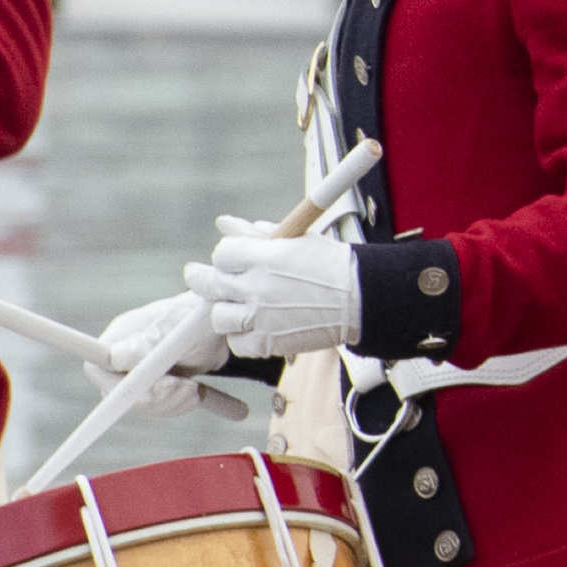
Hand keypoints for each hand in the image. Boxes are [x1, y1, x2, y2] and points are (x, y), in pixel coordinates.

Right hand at [85, 293, 239, 421]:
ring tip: (192, 386)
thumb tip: (115, 358)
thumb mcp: (175, 328)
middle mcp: (123, 358)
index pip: (97, 368)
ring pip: (142, 406)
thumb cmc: (196, 320)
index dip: (113, 387)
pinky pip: (159, 409)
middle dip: (154, 396)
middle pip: (119, 395)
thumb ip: (147, 343)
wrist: (218, 330)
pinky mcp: (154, 388)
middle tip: (182, 385)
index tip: (146, 391)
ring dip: (171, 402)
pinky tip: (194, 391)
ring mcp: (137, 375)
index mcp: (120, 338)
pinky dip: (179, 405)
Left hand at [185, 228, 356, 356]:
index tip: (231, 261)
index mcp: (264, 256)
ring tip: (238, 308)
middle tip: (202, 279)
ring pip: (218, 316)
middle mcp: (258, 287)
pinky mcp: (269, 343)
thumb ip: (256, 233)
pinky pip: (237, 343)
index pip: (221, 253)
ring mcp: (261, 317)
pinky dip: (243, 338)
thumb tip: (223, 223)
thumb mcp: (297, 239)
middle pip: (209, 283)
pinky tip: (255, 328)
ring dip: (226, 312)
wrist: (364, 299)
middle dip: (202, 280)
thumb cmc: (334, 266)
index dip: (225, 257)